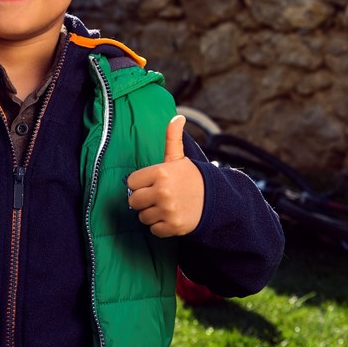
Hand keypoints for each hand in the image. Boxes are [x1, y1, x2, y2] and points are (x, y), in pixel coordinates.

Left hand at [126, 114, 203, 237]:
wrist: (215, 200)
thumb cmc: (191, 178)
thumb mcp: (179, 158)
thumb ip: (172, 138)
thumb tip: (178, 117)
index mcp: (161, 172)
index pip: (131, 182)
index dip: (140, 184)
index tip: (151, 184)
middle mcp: (163, 191)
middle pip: (133, 201)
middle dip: (143, 200)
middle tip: (156, 197)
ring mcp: (168, 210)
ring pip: (142, 217)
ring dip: (151, 214)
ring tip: (165, 206)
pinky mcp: (173, 226)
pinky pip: (153, 230)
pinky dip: (160, 226)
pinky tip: (170, 217)